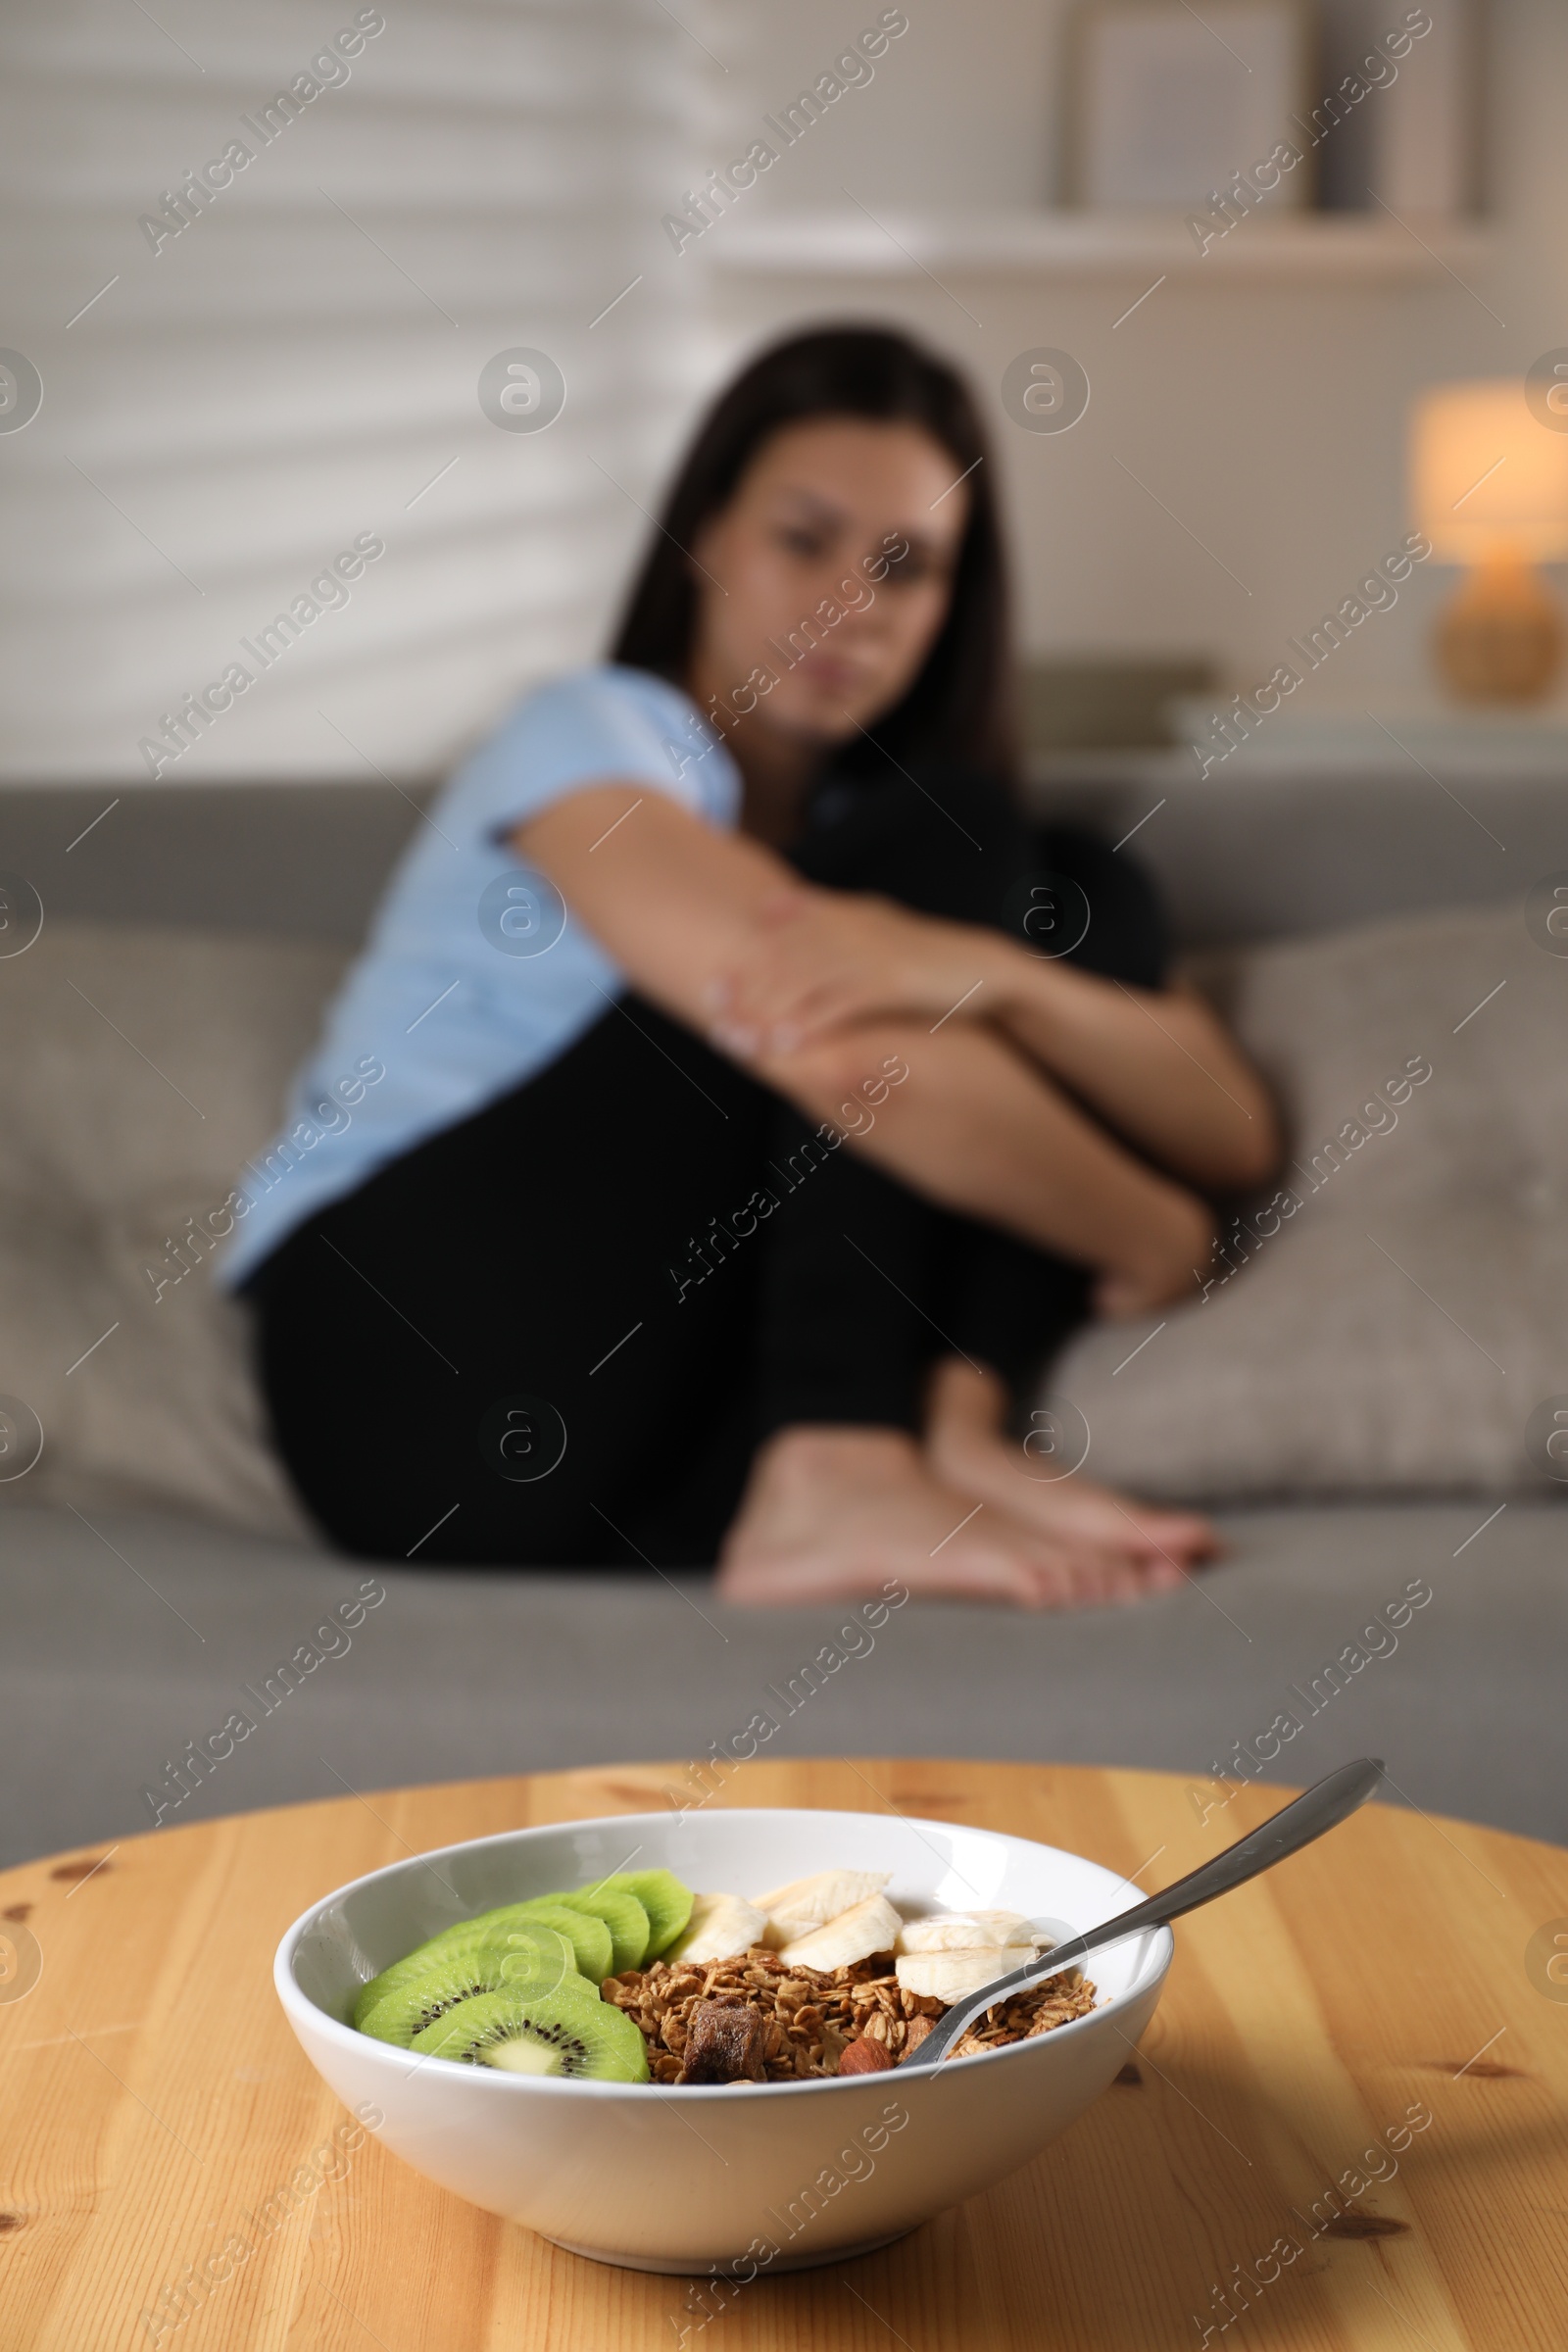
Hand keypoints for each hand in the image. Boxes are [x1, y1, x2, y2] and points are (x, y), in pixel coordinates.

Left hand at [703, 886, 1005, 1057]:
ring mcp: (872, 953)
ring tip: (737, 1042)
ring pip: (804, 981)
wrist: (988, 972)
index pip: (783, 935)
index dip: (746, 962)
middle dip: (746, 990)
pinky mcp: (892, 980)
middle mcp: (854, 927)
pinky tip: (784, 1046)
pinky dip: (807, 1024)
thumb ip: (827, 918)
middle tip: (712, 1018)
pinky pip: (839, 1004)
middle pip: (784, 957)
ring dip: (765, 1013)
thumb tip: (771, 908)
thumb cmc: (930, 959)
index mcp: (849, 915)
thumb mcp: (876, 932)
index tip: (712, 987)